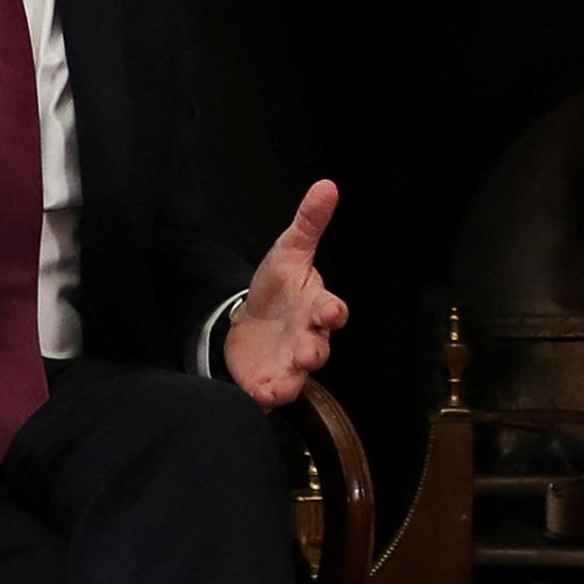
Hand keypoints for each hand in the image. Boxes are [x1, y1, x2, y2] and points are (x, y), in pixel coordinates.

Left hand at [222, 181, 348, 408]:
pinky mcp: (268, 380)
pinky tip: (257, 397)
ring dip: (293, 380)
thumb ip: (309, 222)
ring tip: (282, 385)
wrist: (251, 319)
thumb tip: (327, 185)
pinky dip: (266, 397)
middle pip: (319, 348)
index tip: (330, 311)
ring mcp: (290, 364)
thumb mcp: (289, 251)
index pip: (332, 310)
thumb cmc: (278, 287)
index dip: (332, 312)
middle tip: (307, 353)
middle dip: (314, 351)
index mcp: (315, 307)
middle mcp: (308, 338)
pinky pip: (272, 393)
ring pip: (298, 377)